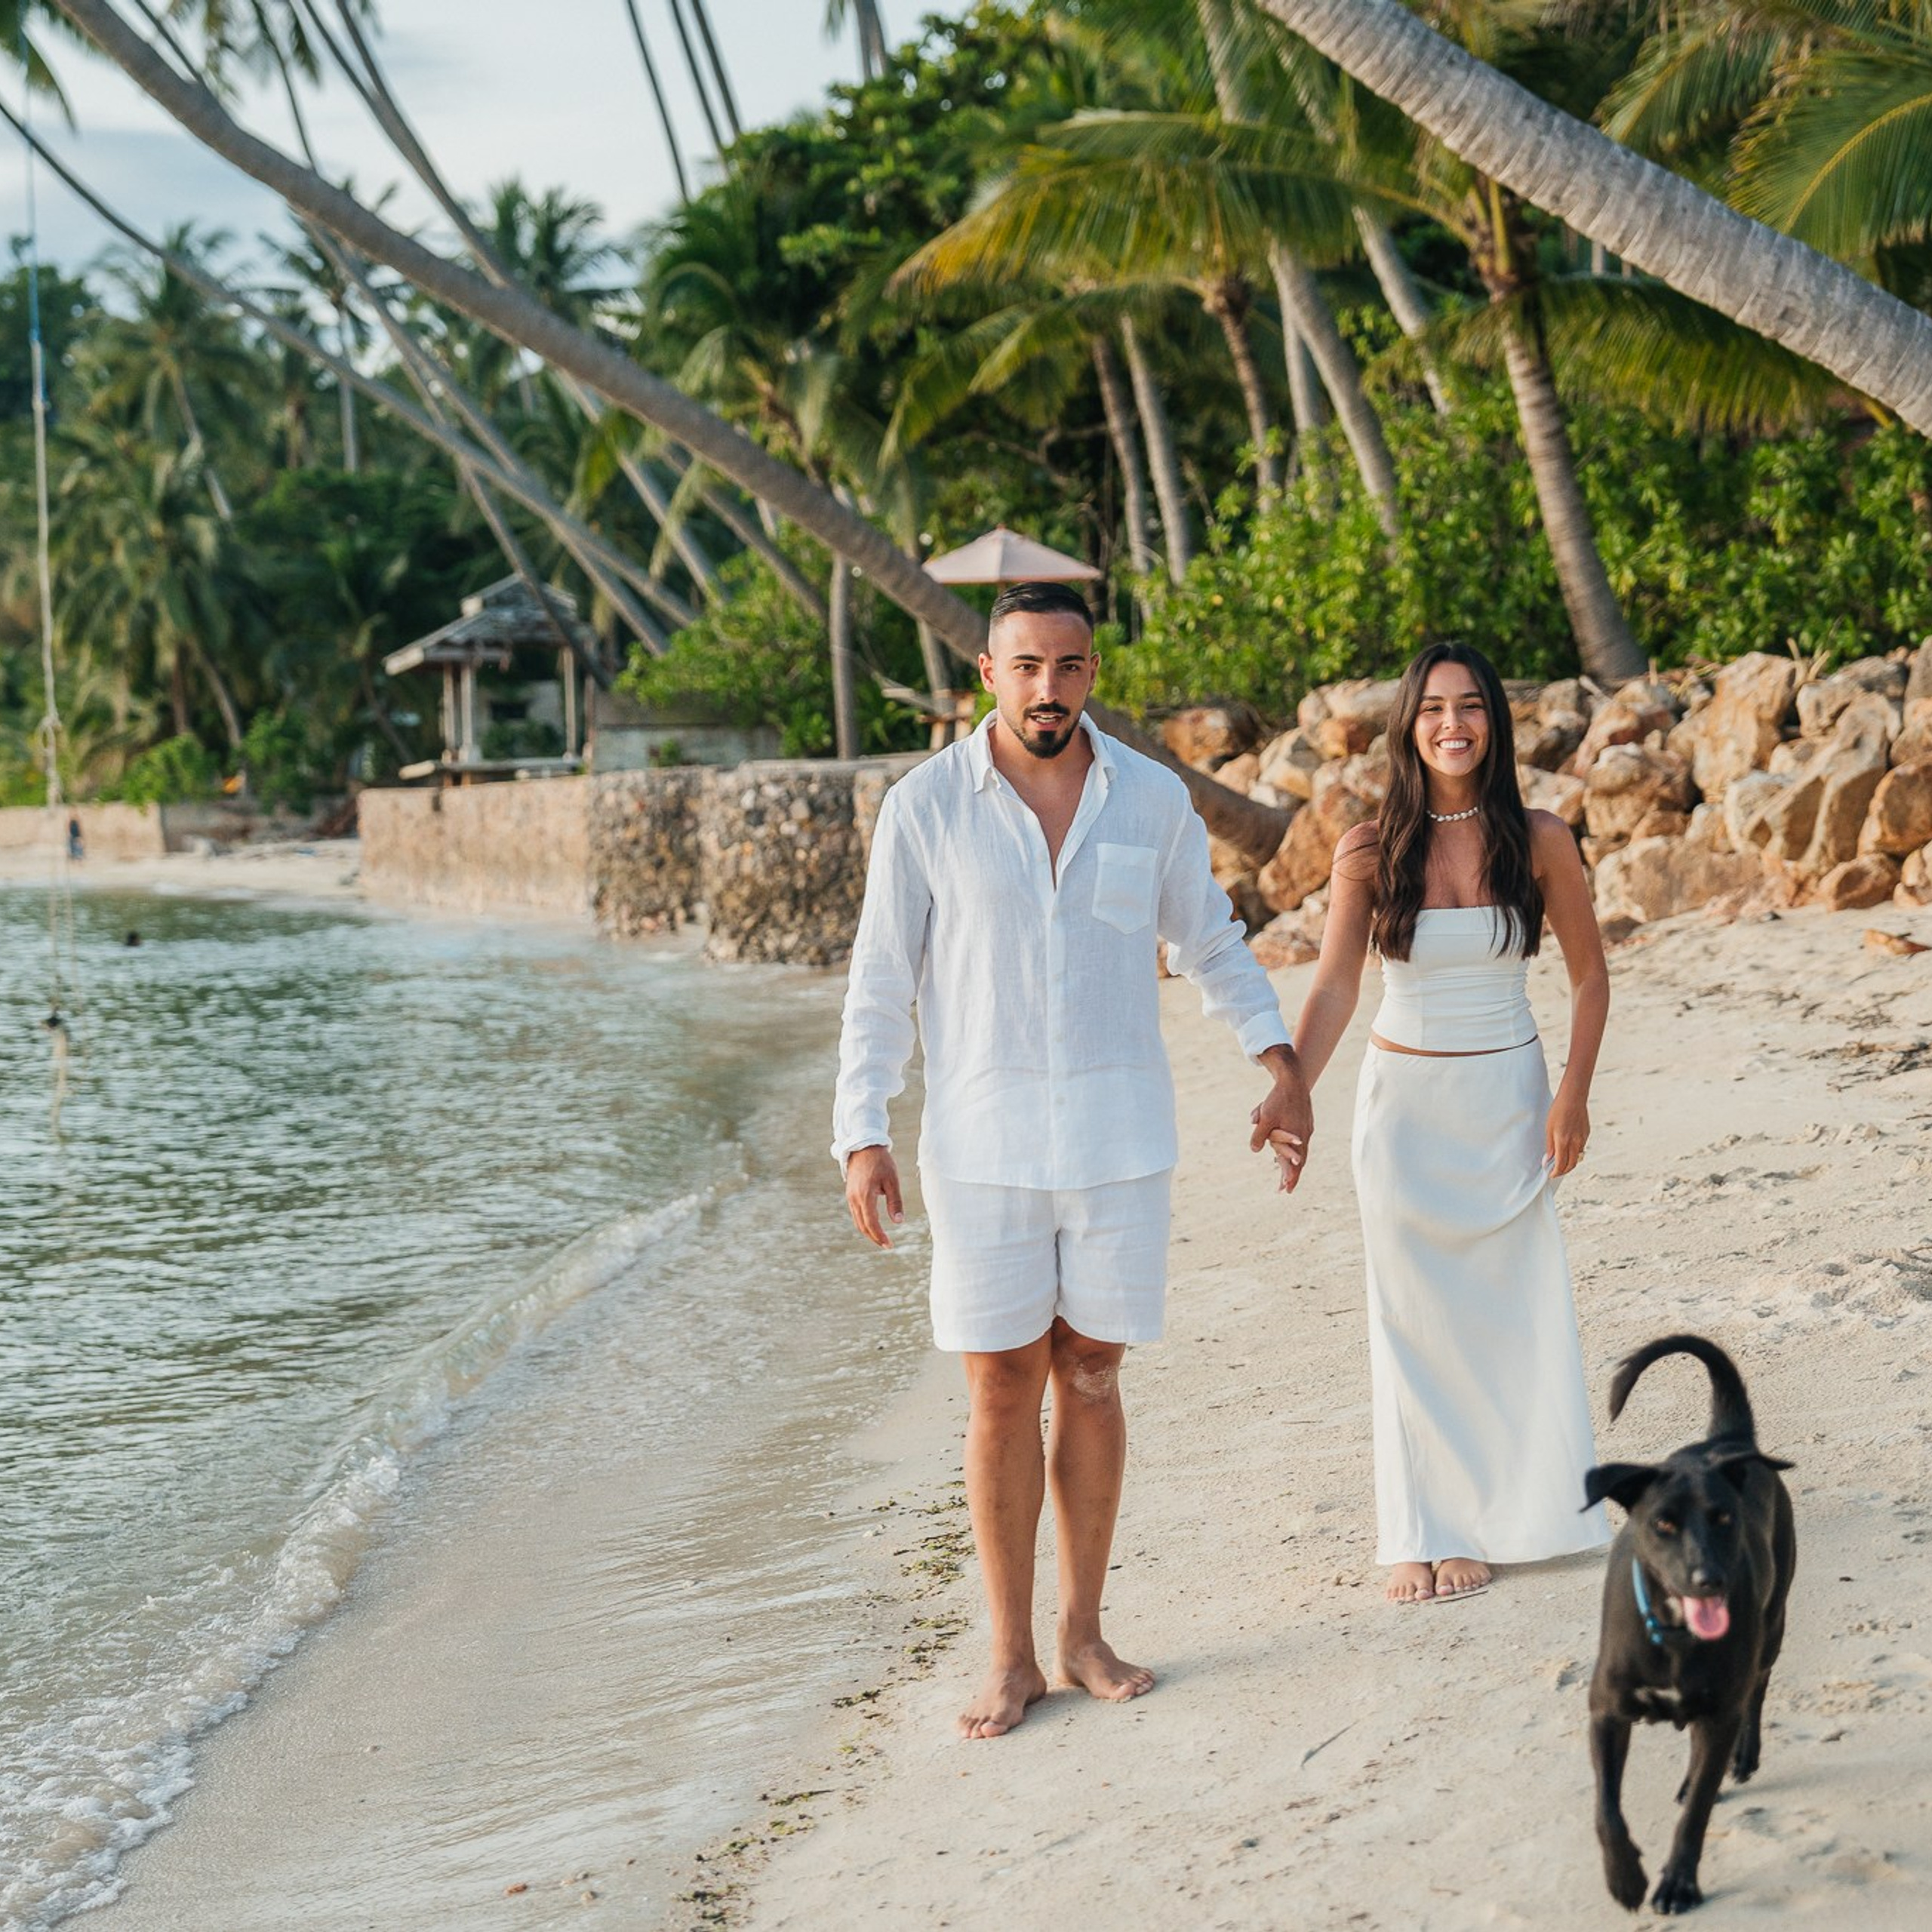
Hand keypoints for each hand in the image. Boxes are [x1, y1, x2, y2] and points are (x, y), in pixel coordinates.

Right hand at [844, 1145, 903, 1247]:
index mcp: (865, 1196)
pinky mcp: (850, 1194)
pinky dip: (864, 1222)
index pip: (871, 1223)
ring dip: (869, 1232)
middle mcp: (854, 1199)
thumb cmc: (881, 1162)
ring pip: (858, 1221)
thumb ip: (895, 1202)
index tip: (890, 1245)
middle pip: (863, 1226)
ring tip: (881, 1238)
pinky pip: (856, 1214)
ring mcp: (850, 1197)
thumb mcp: (892, 1180)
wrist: (863, 1147)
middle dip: (874, 1238)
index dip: (880, 1236)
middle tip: (887, 1245)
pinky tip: (874, 1224)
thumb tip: (898, 1221)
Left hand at [1249, 1049, 1313, 1194]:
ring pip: (1299, 1150)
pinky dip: (1293, 1150)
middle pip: (1300, 1161)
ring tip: (1286, 1174)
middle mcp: (1304, 1135)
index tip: (1286, 1190)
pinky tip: (1290, 1152)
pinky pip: (1298, 1141)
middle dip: (1292, 1175)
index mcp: (1296, 1137)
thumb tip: (1255, 1150)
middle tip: (1286, 1189)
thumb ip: (1259, 1135)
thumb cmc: (1279, 1099)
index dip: (1290, 1178)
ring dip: (1293, 1163)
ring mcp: (1305, 1129)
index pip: (1295, 1164)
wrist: (1293, 1079)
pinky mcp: (1304, 1122)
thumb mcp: (1265, 1118)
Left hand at [1546, 1088, 1588, 1176]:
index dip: (1556, 1172)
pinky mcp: (1587, 1134)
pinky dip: (1575, 1153)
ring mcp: (1583, 1139)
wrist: (1573, 1098)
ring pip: (1578, 1158)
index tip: (1550, 1175)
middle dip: (1563, 1171)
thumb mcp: (1548, 1128)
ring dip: (1570, 1163)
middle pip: (1571, 1164)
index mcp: (1563, 1141)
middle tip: (1556, 1172)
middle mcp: (1575, 1142)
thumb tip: (1548, 1160)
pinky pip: (1581, 1148)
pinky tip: (1568, 1150)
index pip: (1561, 1164)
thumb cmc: (1557, 1111)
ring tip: (1561, 1163)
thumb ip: (1550, 1146)